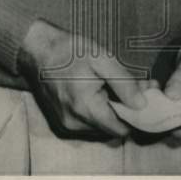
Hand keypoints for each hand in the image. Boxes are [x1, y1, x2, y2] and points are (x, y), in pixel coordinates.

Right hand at [20, 19, 146, 139]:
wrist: (38, 50)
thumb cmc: (71, 51)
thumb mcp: (102, 59)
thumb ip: (124, 83)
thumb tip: (142, 104)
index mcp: (85, 108)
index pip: (121, 129)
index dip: (135, 116)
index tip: (142, 97)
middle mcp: (75, 123)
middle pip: (112, 129)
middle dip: (124, 111)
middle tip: (131, 88)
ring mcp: (66, 124)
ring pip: (101, 127)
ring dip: (110, 111)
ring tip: (110, 87)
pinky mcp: (62, 121)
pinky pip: (89, 123)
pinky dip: (97, 111)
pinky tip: (97, 91)